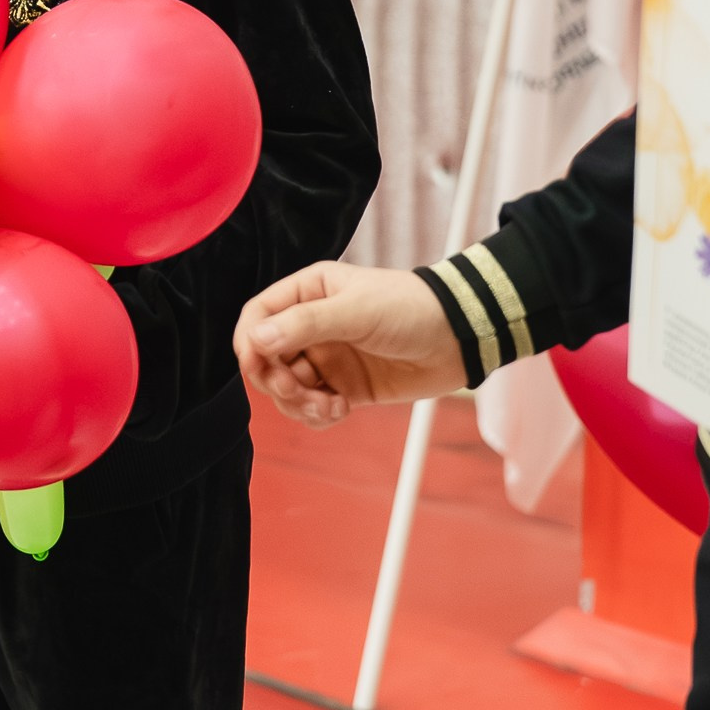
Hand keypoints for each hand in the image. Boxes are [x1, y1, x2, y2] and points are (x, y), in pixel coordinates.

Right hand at [233, 261, 464, 425]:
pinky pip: (311, 408)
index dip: (250, 343)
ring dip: (299, 404)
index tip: (259, 366)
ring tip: (330, 406)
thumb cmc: (412, 309)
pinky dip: (318, 415)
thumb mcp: (356, 310)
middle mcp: (311, 327)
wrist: (459, 339)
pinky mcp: (343, 387)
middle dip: (277, 381)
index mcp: (308, 294)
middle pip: (266, 359)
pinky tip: (342, 409)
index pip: (258, 317)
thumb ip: (305, 324)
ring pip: (286, 389)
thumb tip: (256, 340)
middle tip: (300, 390)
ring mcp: (326, 358)